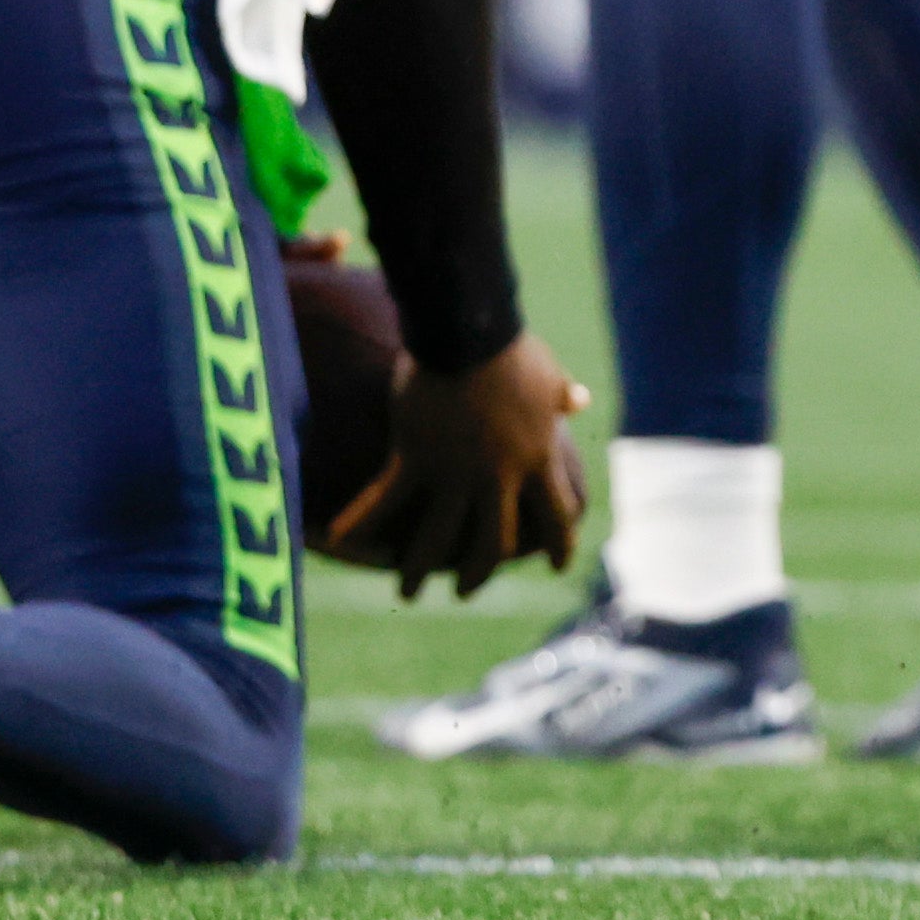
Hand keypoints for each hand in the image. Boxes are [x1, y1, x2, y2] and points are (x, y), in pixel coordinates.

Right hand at [321, 330, 590, 596]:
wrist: (467, 327)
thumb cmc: (509, 345)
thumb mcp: (546, 373)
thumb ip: (560, 395)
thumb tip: (580, 399)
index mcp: (537, 457)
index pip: (556, 516)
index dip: (558, 545)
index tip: (557, 566)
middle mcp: (498, 477)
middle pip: (492, 542)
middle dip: (479, 572)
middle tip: (465, 590)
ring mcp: (455, 472)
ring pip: (438, 538)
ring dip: (420, 569)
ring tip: (407, 593)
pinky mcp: (414, 457)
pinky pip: (384, 500)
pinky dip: (360, 519)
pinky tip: (338, 538)